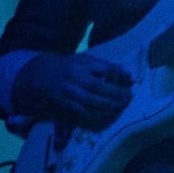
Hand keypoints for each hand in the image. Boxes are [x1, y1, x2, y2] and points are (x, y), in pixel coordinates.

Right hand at [16, 52, 131, 127]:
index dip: (117, 74)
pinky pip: (83, 111)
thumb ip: (105, 65)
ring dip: (108, 105)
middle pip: (97, 86)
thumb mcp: (85, 59)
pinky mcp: (65, 103)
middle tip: (129, 97)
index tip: (130, 80)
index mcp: (81, 64)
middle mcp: (75, 78)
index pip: (102, 68)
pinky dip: (97, 113)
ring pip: (90, 101)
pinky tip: (107, 113)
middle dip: (115, 93)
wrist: (43, 74)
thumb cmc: (70, 66)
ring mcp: (69, 91)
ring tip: (121, 106)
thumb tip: (127, 74)